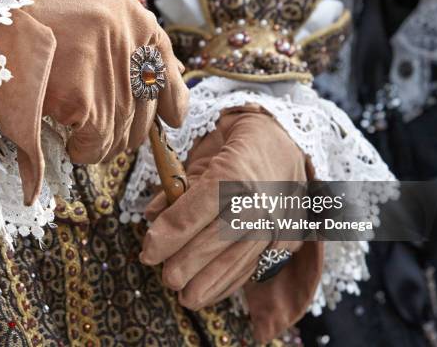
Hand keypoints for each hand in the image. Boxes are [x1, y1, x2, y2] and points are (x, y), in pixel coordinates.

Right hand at [0, 0, 187, 203]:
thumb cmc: (36, 16)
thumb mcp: (95, 13)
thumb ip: (137, 50)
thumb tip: (175, 108)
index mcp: (135, 18)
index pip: (166, 72)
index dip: (169, 101)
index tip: (172, 118)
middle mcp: (131, 40)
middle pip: (142, 115)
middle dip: (120, 132)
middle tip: (92, 129)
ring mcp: (108, 68)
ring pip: (119, 135)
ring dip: (97, 145)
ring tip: (74, 134)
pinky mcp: (82, 94)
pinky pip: (93, 142)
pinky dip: (79, 149)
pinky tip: (64, 137)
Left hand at [140, 107, 322, 341]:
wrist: (288, 139)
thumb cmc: (237, 140)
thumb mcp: (204, 151)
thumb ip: (177, 184)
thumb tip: (152, 215)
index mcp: (233, 172)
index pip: (193, 213)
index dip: (167, 238)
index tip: (147, 252)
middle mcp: (258, 200)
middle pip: (215, 242)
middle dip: (185, 265)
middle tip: (165, 278)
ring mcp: (276, 221)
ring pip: (238, 260)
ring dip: (209, 283)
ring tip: (185, 297)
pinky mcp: (287, 237)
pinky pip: (256, 266)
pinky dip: (231, 282)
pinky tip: (212, 292)